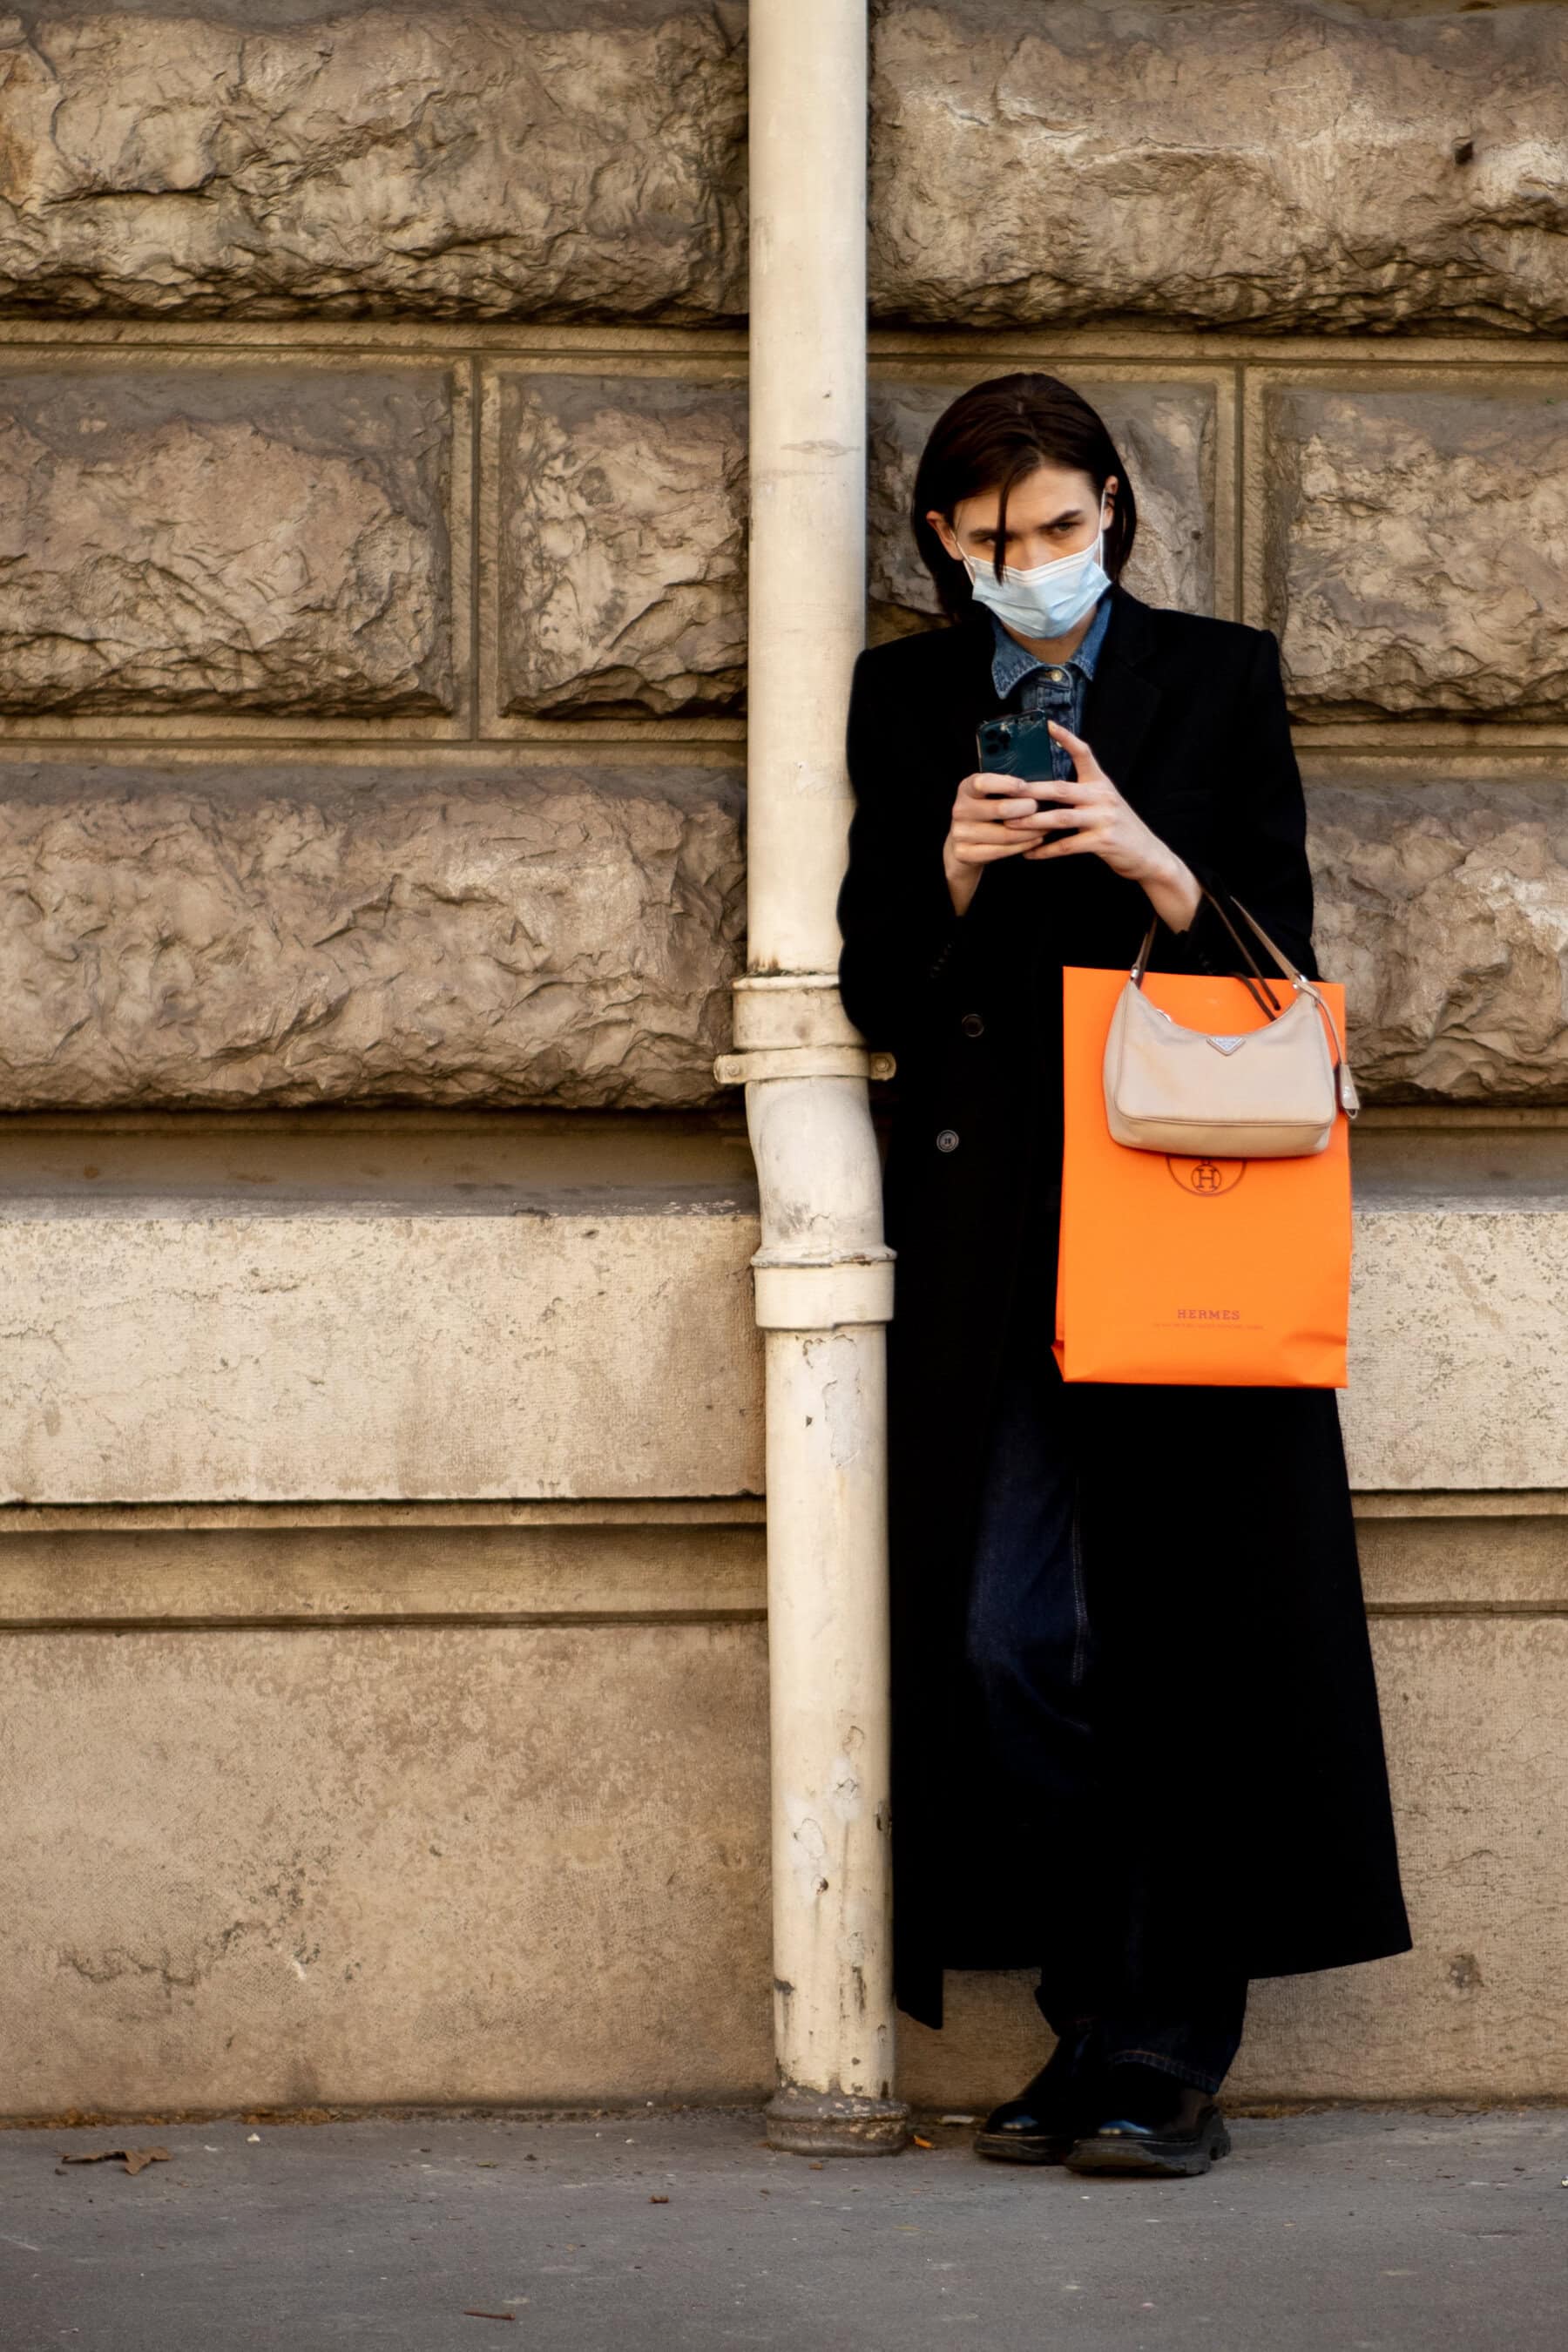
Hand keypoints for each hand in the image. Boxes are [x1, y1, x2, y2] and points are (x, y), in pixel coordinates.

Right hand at [942, 770, 1041, 914]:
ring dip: (1032, 830)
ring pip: (1006, 834)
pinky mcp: (965, 853)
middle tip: (1041, 808)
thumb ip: (1007, 788)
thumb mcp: (990, 794)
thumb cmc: (986, 812)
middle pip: (1001, 809)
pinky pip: (1002, 851)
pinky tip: (1036, 839)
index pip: (982, 783)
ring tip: (1047, 825)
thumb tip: (1039, 784)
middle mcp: (960, 810)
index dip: (1006, 784)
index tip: (1025, 786)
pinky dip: (1024, 845)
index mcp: (966, 789)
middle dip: (1027, 808)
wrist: (963, 842)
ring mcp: (961, 833)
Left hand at [1011, 721, 1200, 931]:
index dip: (1066, 738)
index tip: (1047, 725)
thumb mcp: (1105, 801)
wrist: (1147, 854)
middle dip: (1031, 790)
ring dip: (1032, 822)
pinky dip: (1046, 850)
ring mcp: (1104, 819)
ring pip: (1060, 818)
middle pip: (1061, 789)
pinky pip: (1068, 846)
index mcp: (1101, 783)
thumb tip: (1045, 787)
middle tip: (1006, 791)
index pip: (1084, 753)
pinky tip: (1029, 853)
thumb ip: (1082, 793)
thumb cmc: (1118, 827)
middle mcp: (1102, 797)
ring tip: (1009, 824)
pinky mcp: (1103, 841)